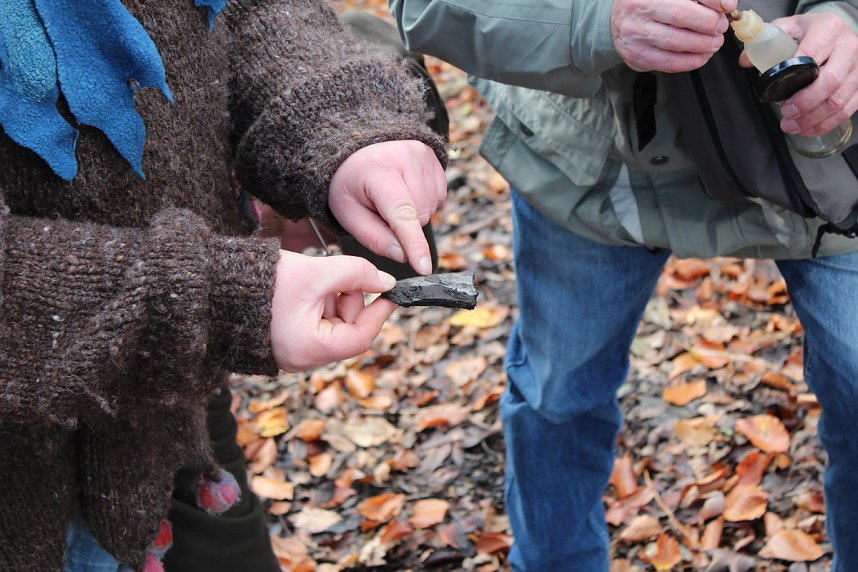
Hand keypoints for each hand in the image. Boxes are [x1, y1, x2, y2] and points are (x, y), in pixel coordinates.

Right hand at [269, 251, 397, 371]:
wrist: (216, 285)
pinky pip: (316, 324)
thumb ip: (356, 274)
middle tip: (342, 276)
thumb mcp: (316, 273)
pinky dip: (319, 304)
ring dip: (333, 299)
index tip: (390, 293)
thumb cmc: (263, 282)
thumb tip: (385, 282)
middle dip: (350, 300)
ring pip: (332, 325)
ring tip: (315, 279)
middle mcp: (302, 358)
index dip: (379, 313)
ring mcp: (293, 352)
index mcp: (310, 349)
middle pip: (347, 331)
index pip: (360, 338)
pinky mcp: (286, 342)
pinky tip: (306, 288)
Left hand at [328, 140, 446, 275]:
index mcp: (377, 170)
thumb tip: (403, 255)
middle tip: (381, 210)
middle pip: (418, 216)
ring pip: (430, 209)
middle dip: (402, 225)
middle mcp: (405, 156)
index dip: (413, 243)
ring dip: (413, 213)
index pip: (401, 213)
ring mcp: (423, 154)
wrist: (357, 149)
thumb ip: (373, 237)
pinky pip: (438, 197)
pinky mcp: (434, 157)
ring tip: (391, 196)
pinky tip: (406, 190)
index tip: (423, 267)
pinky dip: (423, 202)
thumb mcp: (348, 213)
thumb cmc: (350, 184)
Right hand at [611, 0, 734, 71]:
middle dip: (709, 24)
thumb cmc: (650, 3)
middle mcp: (638, 10)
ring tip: (713, 42)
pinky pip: (669, 63)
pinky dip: (691, 61)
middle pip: (681, 17)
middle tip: (719, 27)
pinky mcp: (636, 56)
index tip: (727, 7)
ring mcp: (634, 35)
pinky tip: (701, 55)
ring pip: (676, 43)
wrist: (618, 20)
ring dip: (703, 45)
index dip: (712, 1)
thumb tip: (726, 5)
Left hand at [739, 13, 857, 136]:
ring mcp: (857, 66)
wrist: (838, 31)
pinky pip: (848, 108)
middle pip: (831, 80)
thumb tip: (745, 61)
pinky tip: (809, 129)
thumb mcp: (789, 28)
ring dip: (814, 118)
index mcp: (828, 28)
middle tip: (787, 114)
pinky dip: (827, 123)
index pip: (814, 53)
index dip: (798, 77)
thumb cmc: (813, 32)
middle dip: (806, 103)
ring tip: (792, 126)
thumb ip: (766, 42)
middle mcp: (848, 46)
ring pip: (839, 98)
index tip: (783, 95)